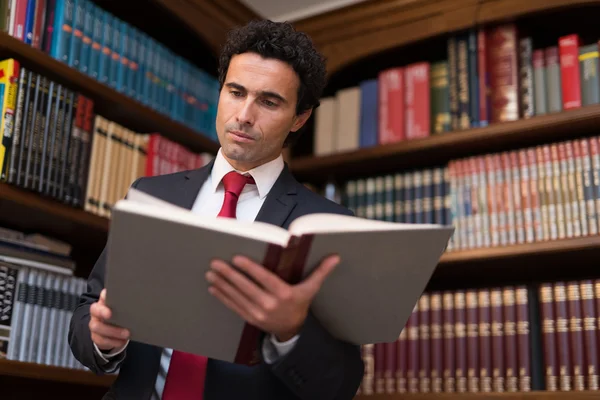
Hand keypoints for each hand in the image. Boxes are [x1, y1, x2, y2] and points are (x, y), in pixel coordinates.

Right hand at [89, 289, 129, 351]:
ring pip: (97, 327)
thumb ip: (129, 303)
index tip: (114, 297)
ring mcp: (95, 324)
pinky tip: (122, 341)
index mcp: (105, 301)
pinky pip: (101, 340)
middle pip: (95, 310)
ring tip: (127, 333)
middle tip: (112, 315)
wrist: (113, 330)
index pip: (103, 295)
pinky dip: (112, 342)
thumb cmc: (121, 315)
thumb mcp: (125, 308)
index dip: (105, 296)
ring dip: (113, 331)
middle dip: (103, 312)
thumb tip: (142, 298)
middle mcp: (96, 312)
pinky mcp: (96, 337)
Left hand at [206, 254, 339, 341]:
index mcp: (284, 294)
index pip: (264, 279)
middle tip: (215, 263)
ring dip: (222, 284)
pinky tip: (213, 287)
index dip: (250, 269)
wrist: (293, 330)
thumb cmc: (300, 304)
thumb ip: (321, 272)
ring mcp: (258, 313)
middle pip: (246, 287)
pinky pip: (234, 306)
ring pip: (237, 296)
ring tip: (211, 272)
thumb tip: (336, 256)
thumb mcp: (311, 289)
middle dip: (229, 274)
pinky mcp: (250, 319)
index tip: (237, 258)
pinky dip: (223, 297)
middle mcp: (270, 304)